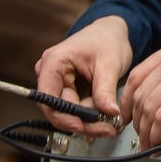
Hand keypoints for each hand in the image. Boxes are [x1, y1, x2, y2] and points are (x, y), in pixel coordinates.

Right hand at [34, 16, 132, 135]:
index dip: (63, 116)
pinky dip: (89, 113)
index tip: (81, 126)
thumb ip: (106, 89)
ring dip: (88, 119)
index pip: (49, 99)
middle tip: (106, 129)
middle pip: (58, 108)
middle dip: (82, 121)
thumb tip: (109, 112)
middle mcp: (50, 72)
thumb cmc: (107, 40)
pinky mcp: (67, 88)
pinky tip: (104, 117)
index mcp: (54, 62)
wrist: (111, 32)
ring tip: (109, 123)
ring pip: (68, 110)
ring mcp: (57, 81)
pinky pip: (75, 106)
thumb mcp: (109, 64)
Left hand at [120, 38, 160, 150]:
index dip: (130, 99)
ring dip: (145, 132)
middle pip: (139, 92)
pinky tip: (160, 144)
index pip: (139, 74)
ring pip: (147, 108)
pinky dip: (157, 135)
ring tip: (151, 146)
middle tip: (140, 136)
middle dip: (135, 119)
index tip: (130, 115)